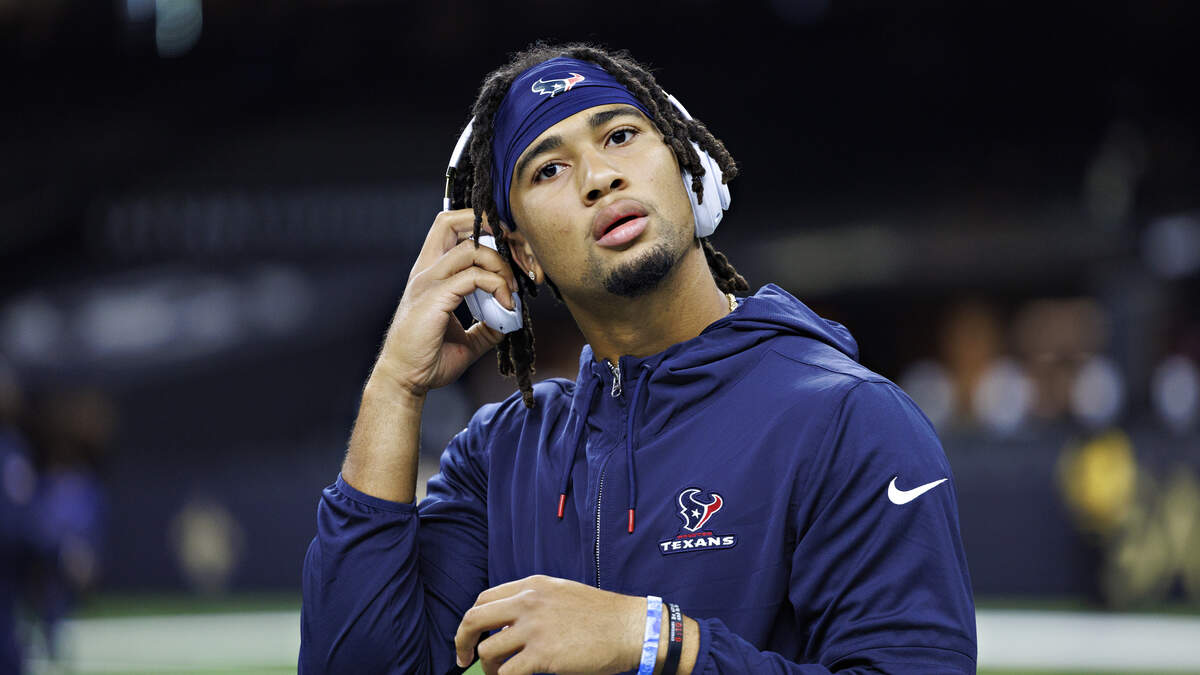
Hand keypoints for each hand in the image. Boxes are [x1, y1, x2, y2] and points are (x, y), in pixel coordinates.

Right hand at [373, 209, 517, 397]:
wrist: (405, 381)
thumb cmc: (428, 359)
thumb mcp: (466, 339)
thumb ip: (487, 325)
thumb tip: (511, 318)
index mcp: (431, 273)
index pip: (453, 227)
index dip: (483, 229)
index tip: (510, 254)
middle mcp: (426, 270)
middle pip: (454, 220)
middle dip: (493, 230)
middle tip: (516, 257)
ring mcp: (428, 282)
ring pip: (471, 248)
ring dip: (501, 264)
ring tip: (511, 291)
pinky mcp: (434, 298)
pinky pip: (473, 277)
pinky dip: (496, 286)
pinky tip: (505, 306)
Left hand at [455, 575, 644, 674]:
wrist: (630, 628)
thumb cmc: (601, 616)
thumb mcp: (562, 594)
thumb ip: (533, 602)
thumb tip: (507, 625)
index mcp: (532, 585)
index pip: (484, 600)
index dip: (472, 621)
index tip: (471, 637)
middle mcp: (528, 602)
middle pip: (474, 619)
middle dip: (462, 642)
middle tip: (463, 659)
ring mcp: (534, 628)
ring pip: (488, 651)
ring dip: (488, 668)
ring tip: (499, 674)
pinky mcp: (543, 655)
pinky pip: (507, 673)